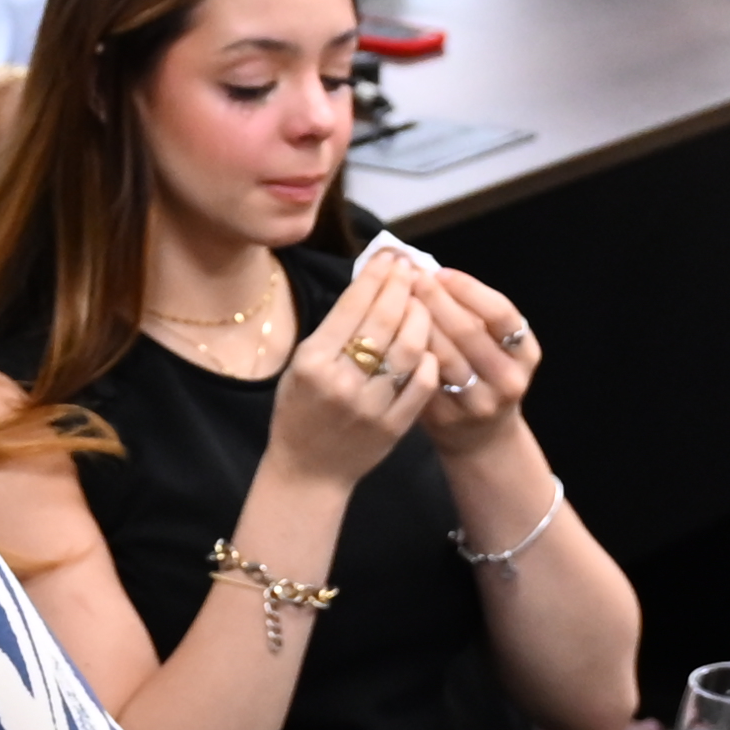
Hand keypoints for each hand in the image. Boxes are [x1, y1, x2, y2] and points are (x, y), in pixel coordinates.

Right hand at [258, 243, 437, 490]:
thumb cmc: (299, 412)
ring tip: (423, 302)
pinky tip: (429, 343)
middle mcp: (342, 381)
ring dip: (421, 319)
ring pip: (410, 350)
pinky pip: (422, 384)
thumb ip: (333, 331)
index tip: (390, 257)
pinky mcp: (394, 425)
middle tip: (412, 269)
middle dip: (402, 288)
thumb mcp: (300, 366)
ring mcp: (371, 405)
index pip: (352, 306)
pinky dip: (429, 359)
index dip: (376, 277)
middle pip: (384, 322)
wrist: (308, 472)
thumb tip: (370, 286)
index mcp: (312, 361)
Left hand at [403, 260, 545, 447]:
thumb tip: (430, 270)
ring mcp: (478, 403)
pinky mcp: (447, 418)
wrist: (481, 436)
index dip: (468, 289)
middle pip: (468, 332)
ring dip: (416, 323)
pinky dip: (407, 352)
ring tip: (396, 299)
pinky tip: (391, 334)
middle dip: (436, 300)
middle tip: (410, 278)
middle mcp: (508, 379)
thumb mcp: (494, 344)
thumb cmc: (484, 374)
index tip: (440, 272)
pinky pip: (422, 378)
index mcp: (525, 354)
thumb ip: (472, 312)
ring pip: (442, 356)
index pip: (501, 314)